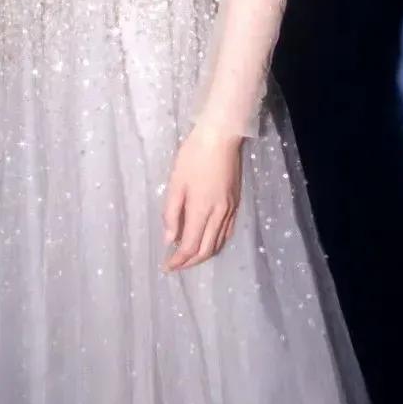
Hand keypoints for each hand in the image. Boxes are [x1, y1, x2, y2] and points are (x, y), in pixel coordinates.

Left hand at [161, 122, 242, 272]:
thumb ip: (171, 213)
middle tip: (175, 265)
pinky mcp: (236, 203)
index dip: (178, 260)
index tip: (166, 266)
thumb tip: (170, 239)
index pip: (190, 246)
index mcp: (202, 210)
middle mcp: (219, 214)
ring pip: (219, 243)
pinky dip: (216, 243)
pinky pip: (227, 232)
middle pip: (206, 250)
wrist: (221, 137)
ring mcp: (230, 210)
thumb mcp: (176, 183)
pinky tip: (207, 241)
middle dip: (190, 262)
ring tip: (188, 257)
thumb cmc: (193, 156)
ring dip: (203, 255)